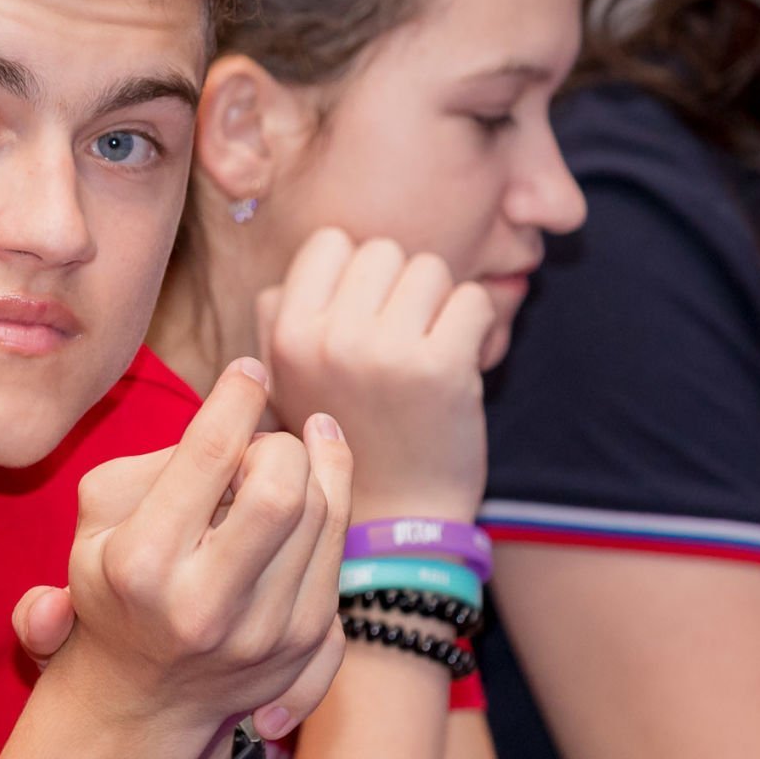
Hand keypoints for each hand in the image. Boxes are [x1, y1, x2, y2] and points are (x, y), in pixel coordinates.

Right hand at [39, 358, 352, 744]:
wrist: (139, 696)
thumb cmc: (116, 581)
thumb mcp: (101, 512)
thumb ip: (160, 458)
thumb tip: (237, 422)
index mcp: (144, 562)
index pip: (211, 455)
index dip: (239, 397)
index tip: (249, 369)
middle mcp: (208, 605)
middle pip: (282, 488)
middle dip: (277, 444)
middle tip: (256, 443)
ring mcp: (264, 633)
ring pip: (324, 514)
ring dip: (311, 466)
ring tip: (284, 455)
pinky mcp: (306, 645)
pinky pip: (340, 550)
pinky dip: (333, 500)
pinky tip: (317, 477)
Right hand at [257, 227, 493, 522]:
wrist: (396, 516)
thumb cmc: (344, 434)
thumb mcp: (284, 378)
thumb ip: (282, 312)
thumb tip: (320, 254)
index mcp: (288, 336)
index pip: (330, 242)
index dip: (354, 271)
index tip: (365, 312)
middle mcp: (330, 339)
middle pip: (383, 251)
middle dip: (400, 285)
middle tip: (402, 334)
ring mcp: (387, 353)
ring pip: (430, 268)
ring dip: (439, 303)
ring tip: (428, 348)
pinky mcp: (443, 368)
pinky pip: (473, 300)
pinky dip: (477, 326)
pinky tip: (460, 360)